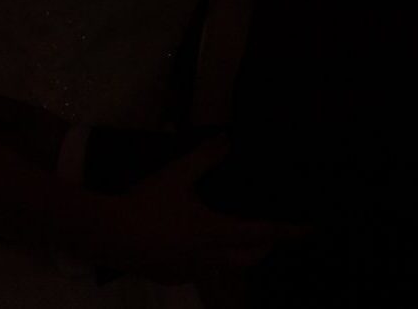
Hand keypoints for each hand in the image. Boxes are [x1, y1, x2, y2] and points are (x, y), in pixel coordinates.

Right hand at [69, 138, 300, 283]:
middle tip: (270, 234)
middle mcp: (210, 258)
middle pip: (248, 258)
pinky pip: (198, 270)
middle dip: (264, 248)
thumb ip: (203, 158)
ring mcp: (190, 271)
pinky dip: (205, 258)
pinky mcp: (171, 276)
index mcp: (215, 232)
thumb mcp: (175, 175)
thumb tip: (228, 140)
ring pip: (224, 266)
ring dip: (235, 254)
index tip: (308, 229)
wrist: (109, 234)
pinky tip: (189, 244)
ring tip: (231, 236)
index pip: (260, 233)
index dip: (286, 231)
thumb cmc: (147, 203)